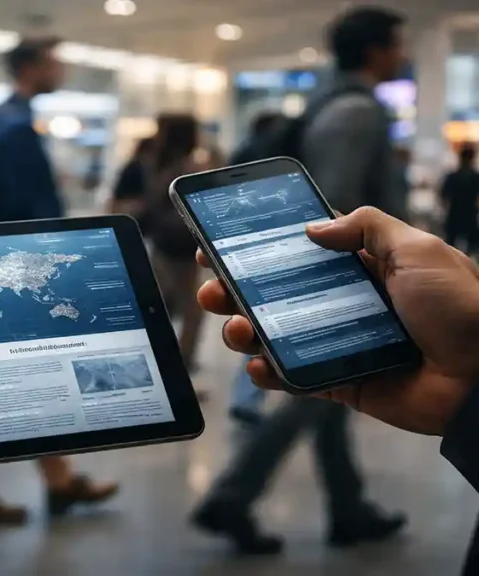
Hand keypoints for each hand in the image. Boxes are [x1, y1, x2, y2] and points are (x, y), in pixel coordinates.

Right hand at [198, 207, 478, 435]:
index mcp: (361, 269)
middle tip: (212, 290)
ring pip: (274, 336)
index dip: (258, 250)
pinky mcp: (339, 383)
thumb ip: (367, 228)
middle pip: (274, 295)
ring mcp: (337, 344)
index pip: (299, 255)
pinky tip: (256, 364)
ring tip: (235, 329)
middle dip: (234, 292)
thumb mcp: (418, 249)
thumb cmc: (458, 307)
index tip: (219, 246)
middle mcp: (344, 304)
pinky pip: (293, 377)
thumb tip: (312, 228)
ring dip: (243, 331)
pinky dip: (268, 372)